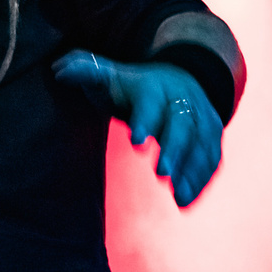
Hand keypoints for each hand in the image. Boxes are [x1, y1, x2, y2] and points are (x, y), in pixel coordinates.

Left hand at [50, 52, 222, 205]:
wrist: (181, 80)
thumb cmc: (135, 86)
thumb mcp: (112, 75)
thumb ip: (87, 72)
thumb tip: (59, 69)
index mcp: (155, 88)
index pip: (151, 103)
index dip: (144, 121)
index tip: (135, 142)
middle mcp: (184, 103)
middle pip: (183, 126)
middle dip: (174, 151)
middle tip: (162, 175)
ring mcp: (202, 120)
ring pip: (202, 145)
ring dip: (192, 172)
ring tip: (179, 198)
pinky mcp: (212, 138)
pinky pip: (211, 160)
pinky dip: (201, 181)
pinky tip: (185, 203)